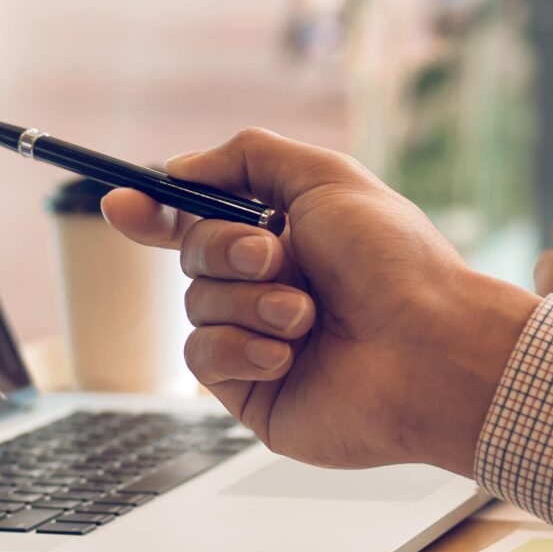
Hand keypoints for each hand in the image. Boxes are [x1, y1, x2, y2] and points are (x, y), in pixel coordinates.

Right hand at [96, 129, 536, 474]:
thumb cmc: (396, 264)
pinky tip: (290, 354)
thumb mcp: (326, 177)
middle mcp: (268, 288)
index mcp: (287, 237)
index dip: (156, 211)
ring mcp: (258, 342)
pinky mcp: (252, 394)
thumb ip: (248, 157)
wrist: (430, 349)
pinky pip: (203, 359)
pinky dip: (241, 347)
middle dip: (225, 250)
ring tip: (306, 316)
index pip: (201, 219)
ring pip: (194, 306)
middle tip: (274, 257)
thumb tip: (177, 168)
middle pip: (191, 255)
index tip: (122, 203)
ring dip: (247, 302)